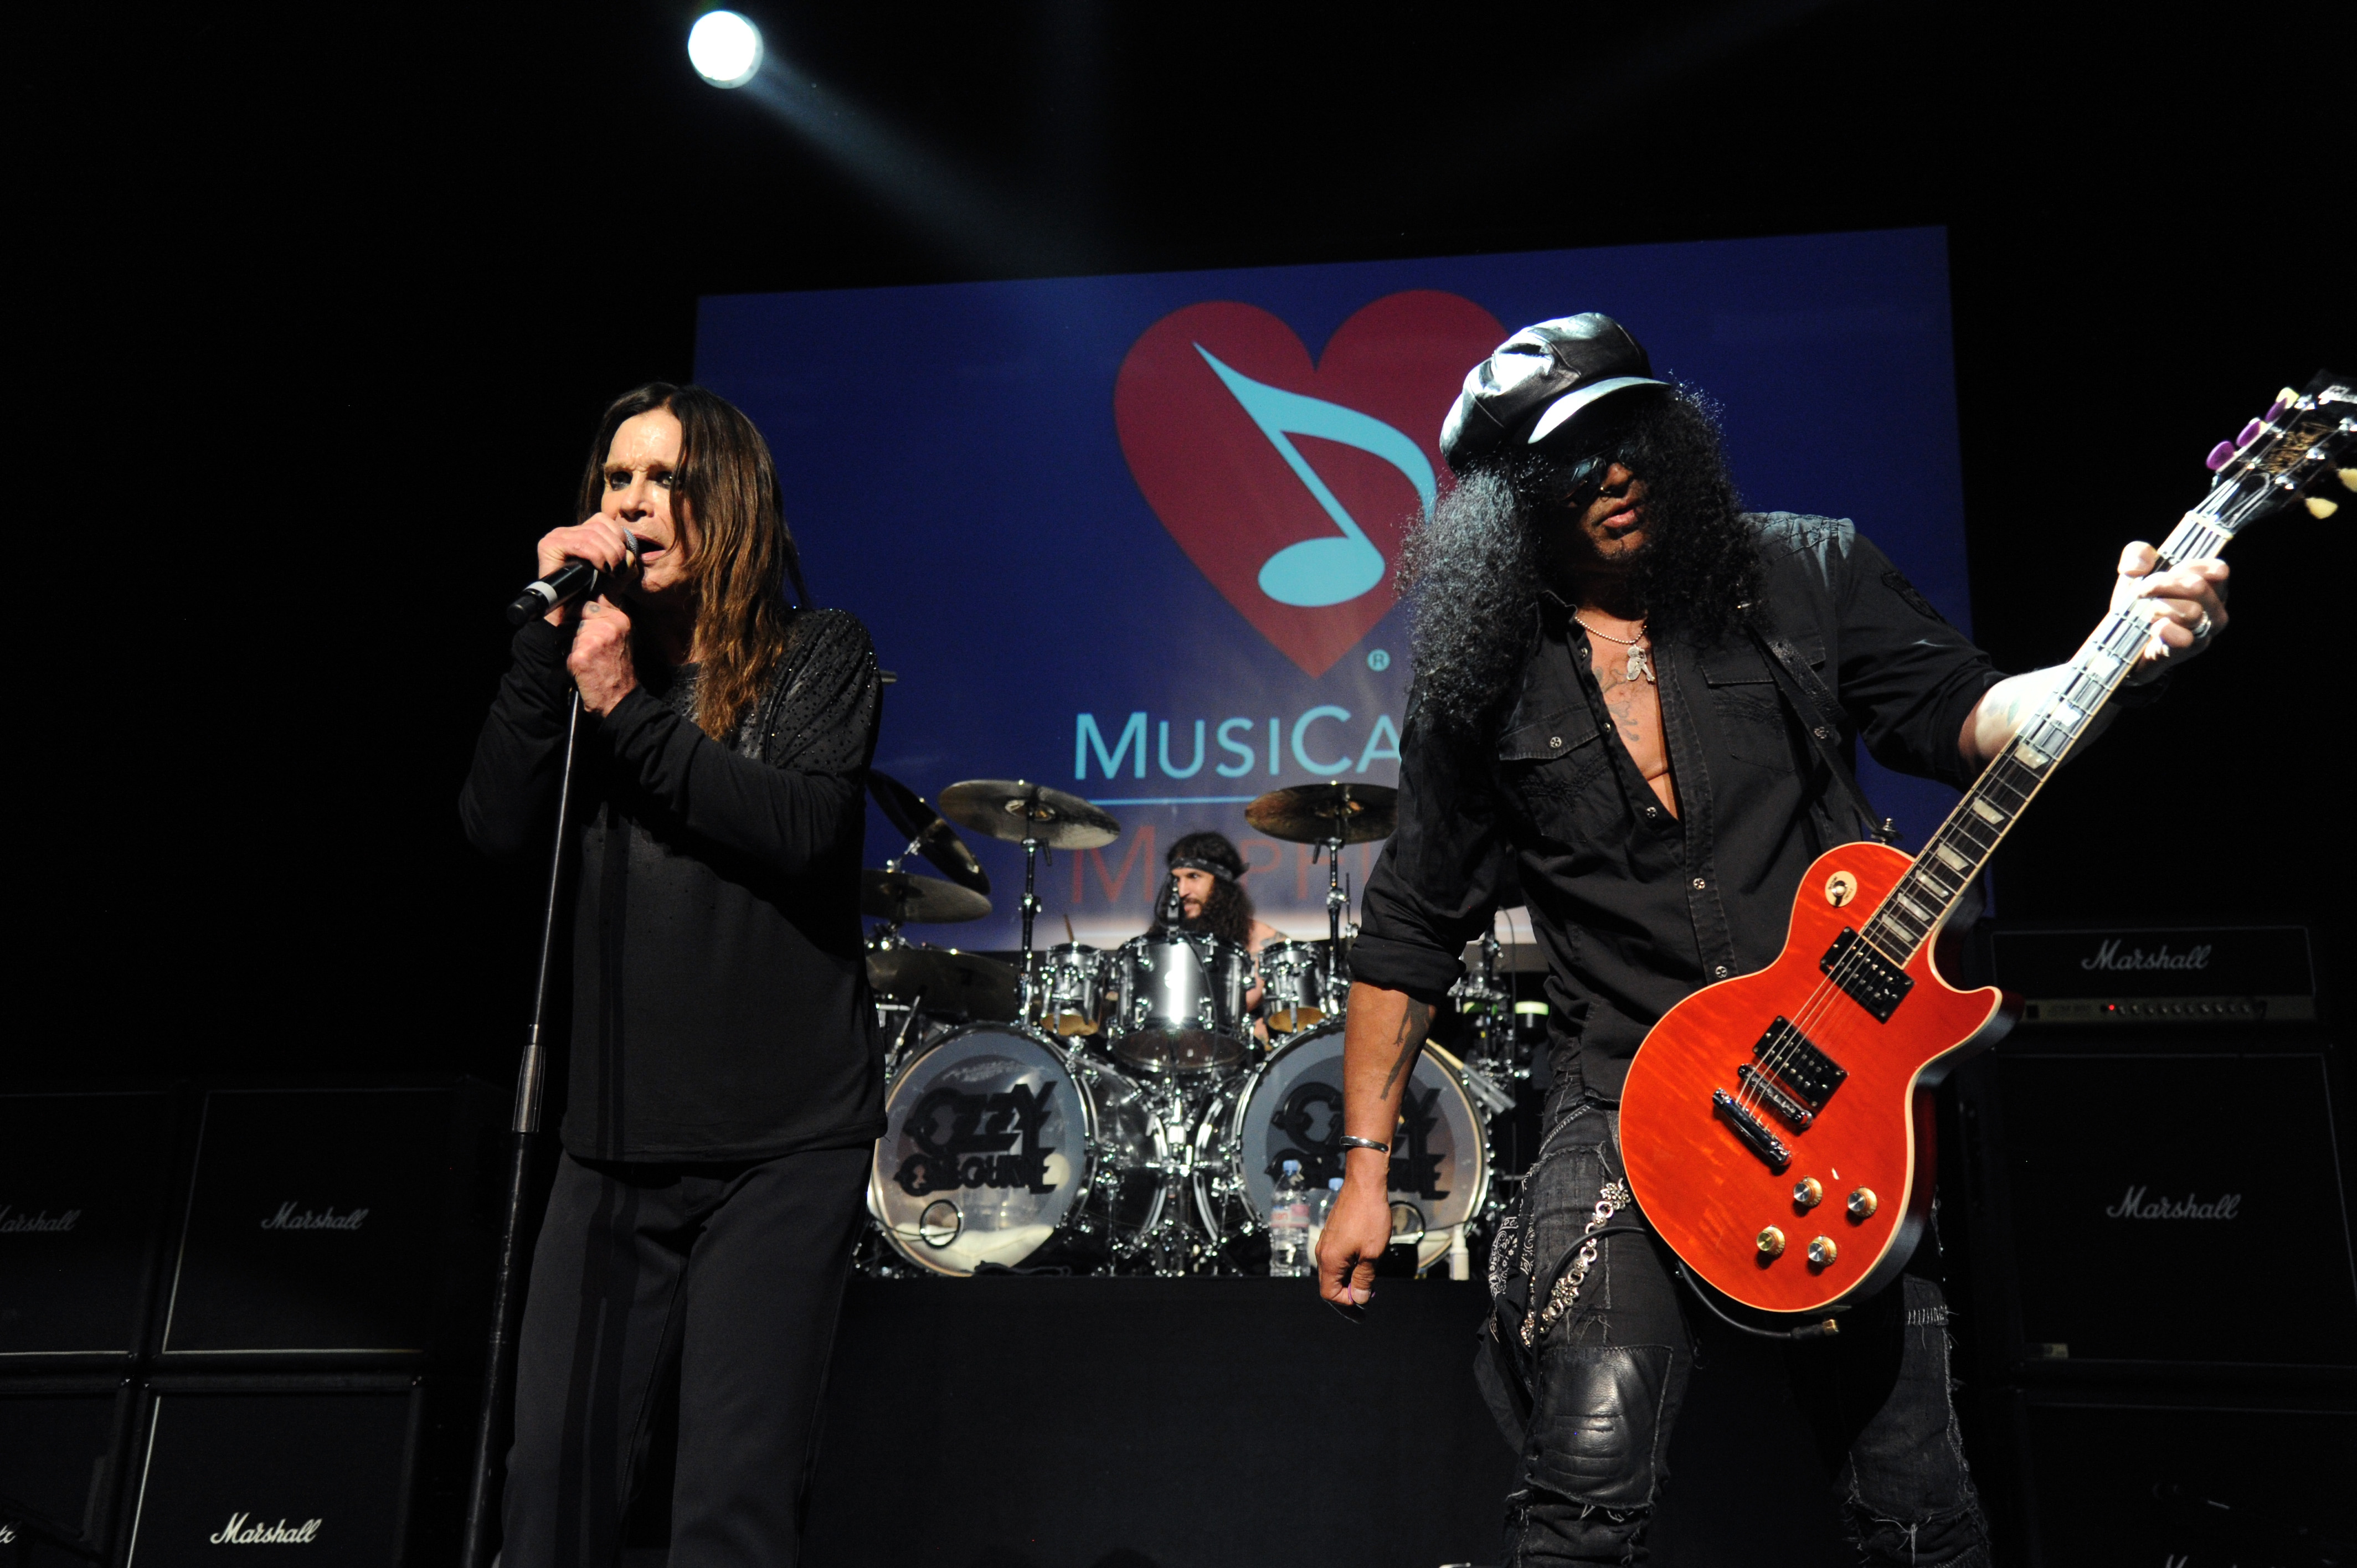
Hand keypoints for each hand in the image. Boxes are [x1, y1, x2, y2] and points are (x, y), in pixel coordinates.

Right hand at [534, 515, 639, 626]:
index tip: (624, 558)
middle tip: (618, 569)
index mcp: (580, 532)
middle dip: (616, 548)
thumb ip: (626, 562)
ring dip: (608, 554)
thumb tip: (630, 554)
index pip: (603, 520)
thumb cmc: (592, 594)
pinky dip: (596, 556)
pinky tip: (601, 569)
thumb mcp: (616, 575)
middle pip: (599, 526)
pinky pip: (580, 544)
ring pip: (591, 534)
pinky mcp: (549, 546)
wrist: (572, 614)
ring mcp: (556, 537)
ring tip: (611, 571)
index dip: (619, 536)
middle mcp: (566, 532)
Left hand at [566, 597, 637, 715]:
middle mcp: (608, 625)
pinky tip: (579, 670)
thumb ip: (604, 620)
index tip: (581, 626)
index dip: (579, 614)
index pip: (587, 603)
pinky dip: (566, 662)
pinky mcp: (581, 654)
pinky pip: (561, 650)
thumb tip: (581, 603)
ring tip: (582, 660)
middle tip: (583, 648)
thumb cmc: (618, 672)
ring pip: (564, 631)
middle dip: (571, 629)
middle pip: (573, 615)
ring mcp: (594, 639)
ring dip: (566, 645)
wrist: (620, 700)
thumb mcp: (620, 638)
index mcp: (620, 619)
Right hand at [1316, 1159, 1393, 1307]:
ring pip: (1333, 1272)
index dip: (1347, 1303)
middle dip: (1347, 1295)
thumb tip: (1360, 1298)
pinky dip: (1348, 1268)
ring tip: (1369, 1283)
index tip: (1365, 1304)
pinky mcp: (1332, 1234)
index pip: (1330, 1294)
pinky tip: (1363, 1265)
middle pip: (1329, 1284)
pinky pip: (1336, 1259)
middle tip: (1368, 1300)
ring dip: (1348, 1281)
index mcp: (1331, 1260)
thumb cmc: (1370, 1217)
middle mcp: (1323, 1253)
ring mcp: (1326, 1242)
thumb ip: (1364, 1278)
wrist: (1364, 1184)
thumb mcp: (1372, 1253)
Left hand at [2112, 541, 2227, 682]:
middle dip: (2164, 583)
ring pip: (2192, 612)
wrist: (2121, 641)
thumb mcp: (2134, 572)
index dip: (2190, 566)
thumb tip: (2140, 565)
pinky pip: (2184, 639)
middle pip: (2199, 587)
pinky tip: (2153, 628)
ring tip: (2147, 612)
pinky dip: (2165, 630)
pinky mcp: (2185, 652)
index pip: (2217, 571)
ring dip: (2161, 607)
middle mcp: (2212, 610)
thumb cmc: (2138, 603)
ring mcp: (2202, 633)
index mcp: (2208, 587)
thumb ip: (2137, 554)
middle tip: (2142, 589)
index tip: (2167, 570)